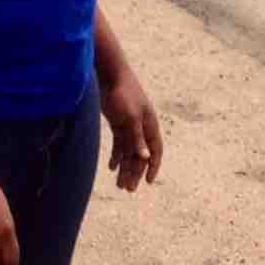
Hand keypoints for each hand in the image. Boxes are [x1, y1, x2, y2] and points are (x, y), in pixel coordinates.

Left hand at [101, 69, 162, 191]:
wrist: (109, 75)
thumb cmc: (123, 94)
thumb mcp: (130, 117)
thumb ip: (137, 138)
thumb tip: (145, 158)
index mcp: (149, 125)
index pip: (155, 150)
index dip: (152, 166)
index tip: (148, 182)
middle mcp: (142, 126)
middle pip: (140, 154)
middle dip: (135, 172)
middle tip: (128, 189)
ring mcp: (130, 125)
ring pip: (129, 151)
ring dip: (125, 167)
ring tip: (119, 184)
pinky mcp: (118, 122)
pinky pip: (120, 144)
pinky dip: (116, 156)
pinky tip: (111, 167)